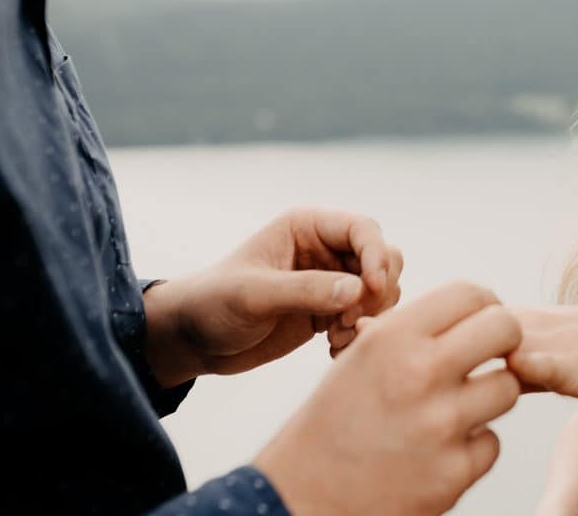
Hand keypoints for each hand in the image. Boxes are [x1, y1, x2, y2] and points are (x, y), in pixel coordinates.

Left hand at [144, 208, 403, 386]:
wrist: (194, 339)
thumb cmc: (212, 304)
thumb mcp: (254, 295)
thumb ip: (305, 290)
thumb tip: (358, 291)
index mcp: (307, 227)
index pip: (363, 229)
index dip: (376, 256)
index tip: (370, 290)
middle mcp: (325, 249)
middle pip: (383, 258)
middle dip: (377, 291)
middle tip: (350, 321)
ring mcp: (330, 280)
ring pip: (380, 290)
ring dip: (370, 316)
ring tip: (337, 338)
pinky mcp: (330, 310)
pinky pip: (366, 317)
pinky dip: (360, 334)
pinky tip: (333, 350)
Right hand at [255, 282, 522, 515]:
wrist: (302, 496)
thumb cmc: (335, 421)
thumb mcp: (362, 356)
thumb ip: (416, 331)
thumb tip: (476, 312)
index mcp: (392, 337)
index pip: (471, 294)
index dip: (485, 306)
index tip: (482, 323)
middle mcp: (418, 374)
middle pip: (505, 330)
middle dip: (505, 342)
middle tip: (490, 357)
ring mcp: (440, 426)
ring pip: (508, 387)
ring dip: (490, 398)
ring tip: (458, 408)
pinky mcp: (452, 474)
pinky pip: (492, 443)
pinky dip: (474, 448)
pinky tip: (440, 451)